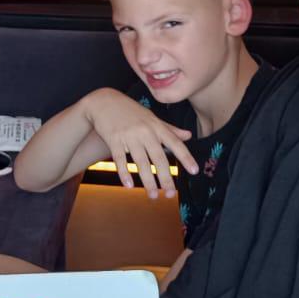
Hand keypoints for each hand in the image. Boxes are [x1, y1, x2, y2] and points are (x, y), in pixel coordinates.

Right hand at [83, 90, 197, 197]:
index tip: (194, 171)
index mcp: (156, 126)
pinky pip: (120, 160)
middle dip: (166, 178)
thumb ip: (170, 129)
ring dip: (148, 181)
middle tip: (171, 194)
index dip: (186, 157)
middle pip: (159, 158)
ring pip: (141, 162)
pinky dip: (124, 174)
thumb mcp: (151, 117)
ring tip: (154, 196)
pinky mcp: (113, 140)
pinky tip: (129, 186)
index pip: (175, 143)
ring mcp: (129, 136)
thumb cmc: (130, 110)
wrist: (104, 101)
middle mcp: (145, 131)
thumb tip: (189, 136)